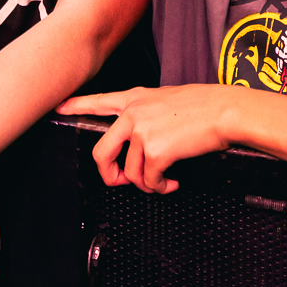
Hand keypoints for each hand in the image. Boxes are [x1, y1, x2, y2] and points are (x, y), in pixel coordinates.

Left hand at [56, 85, 235, 193]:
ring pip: (130, 172)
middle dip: (108, 174)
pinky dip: (160, 187)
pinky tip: (172, 181)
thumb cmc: (206, 106)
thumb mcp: (169, 99)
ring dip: (146, 184)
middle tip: (121, 181)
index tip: (60, 107)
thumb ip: (148, 114)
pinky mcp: (155, 151)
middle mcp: (133, 113)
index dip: (77, 106)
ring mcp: (142, 131)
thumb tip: (143, 144)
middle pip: (100, 151)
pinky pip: (149, 181)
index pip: (100, 101)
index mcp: (136, 98)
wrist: (226, 111)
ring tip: (163, 180)